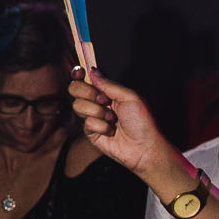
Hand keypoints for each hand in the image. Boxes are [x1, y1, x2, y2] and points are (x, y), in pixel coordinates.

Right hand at [68, 69, 176, 187]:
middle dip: (88, 93)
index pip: (86, 80)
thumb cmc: (142, 122)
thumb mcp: (129, 97)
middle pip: (75, 90)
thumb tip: (92, 71)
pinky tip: (111, 131)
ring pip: (78, 106)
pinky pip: (87, 123)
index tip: (80, 73)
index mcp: (107, 92)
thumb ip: (109, 85)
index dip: (79, 75)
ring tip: (113, 119)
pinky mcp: (90, 132)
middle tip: (104, 100)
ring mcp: (93, 117)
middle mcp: (98, 103)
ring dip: (98, 112)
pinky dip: (101, 127)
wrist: (143, 146)